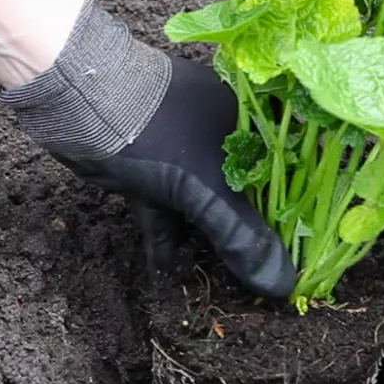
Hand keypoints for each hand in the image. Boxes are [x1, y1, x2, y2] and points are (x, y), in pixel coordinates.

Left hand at [54, 55, 296, 297]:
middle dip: (251, 235)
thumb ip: (242, 236)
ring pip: (205, 202)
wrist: (80, 99)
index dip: (297, 214)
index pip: (289, 171)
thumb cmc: (156, 131)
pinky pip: (167, 206)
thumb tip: (282, 285)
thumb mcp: (205, 188)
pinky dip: (168, 237)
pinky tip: (169, 271)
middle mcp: (223, 131)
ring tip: (223, 281)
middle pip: (248, 192)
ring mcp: (184, 146)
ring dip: (208, 240)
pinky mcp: (151, 164)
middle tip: (263, 276)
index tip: (304, 256)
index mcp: (250, 122)